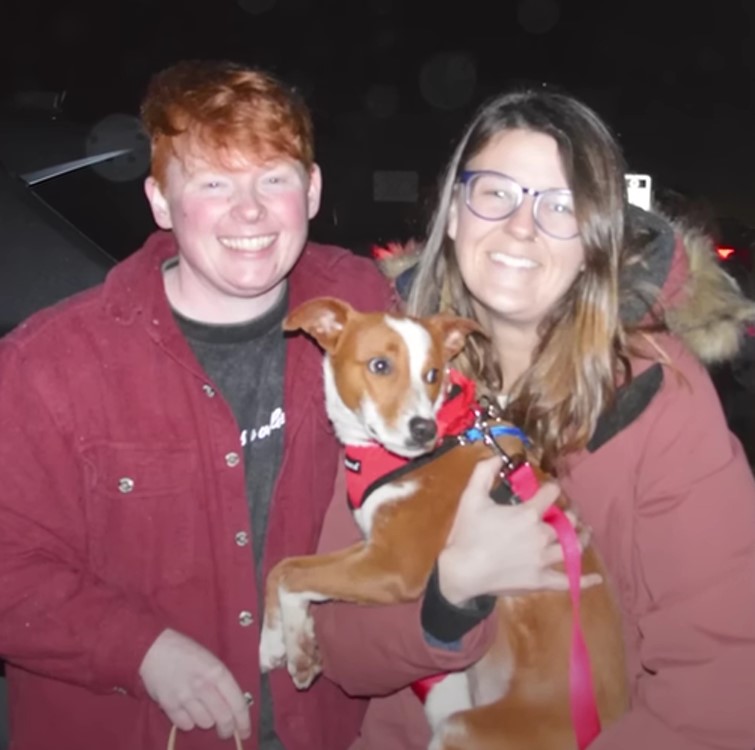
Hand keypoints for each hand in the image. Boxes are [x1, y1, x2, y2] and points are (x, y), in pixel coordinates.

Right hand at [139, 629, 250, 740]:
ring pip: (205, 723)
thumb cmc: (186, 652)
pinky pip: (186, 725)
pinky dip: (189, 722)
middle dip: (227, 729)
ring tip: (201, 709)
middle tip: (226, 732)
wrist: (155, 648)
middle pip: (223, 718)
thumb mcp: (211, 660)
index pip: (237, 703)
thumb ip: (221, 682)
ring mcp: (186, 697)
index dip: (243, 721)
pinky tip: (186, 710)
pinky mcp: (169, 706)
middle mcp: (204, 686)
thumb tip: (232, 706)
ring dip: (206, 721)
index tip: (246, 732)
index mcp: (218, 672)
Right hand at [438, 457, 599, 604]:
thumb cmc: (467, 534)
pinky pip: (568, 581)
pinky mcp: (541, 581)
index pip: (551, 493)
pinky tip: (595, 579)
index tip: (549, 489)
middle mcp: (542, 535)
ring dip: (581, 538)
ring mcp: (544, 560)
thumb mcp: (471, 497)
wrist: (461, 573)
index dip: (551, 488)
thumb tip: (497, 456)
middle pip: (567, 521)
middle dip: (568, 514)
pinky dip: (584, 580)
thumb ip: (484, 472)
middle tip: (566, 512)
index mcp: (528, 514)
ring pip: (574, 547)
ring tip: (584, 532)